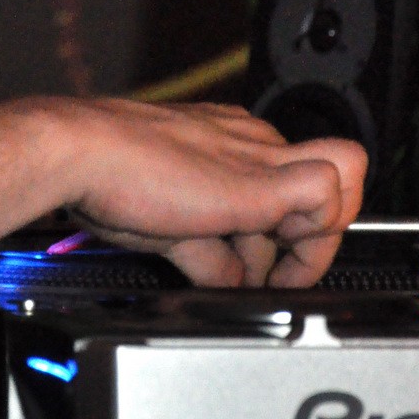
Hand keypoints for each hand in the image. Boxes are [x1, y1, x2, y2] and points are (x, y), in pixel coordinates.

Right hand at [60, 98, 365, 287]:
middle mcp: (252, 144)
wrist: (82, 152)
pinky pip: (327, 197)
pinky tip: (258, 267)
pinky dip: (306, 245)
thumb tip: (225, 275)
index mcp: (231, 141)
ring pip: (337, 192)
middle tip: (279, 275)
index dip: (293, 227)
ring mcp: (260, 161)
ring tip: (252, 277)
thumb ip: (205, 245)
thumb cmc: (107, 176)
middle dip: (310, 240)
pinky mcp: (260, 184)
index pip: (296, 179)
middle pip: (328, 185)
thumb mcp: (168, 219)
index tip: (268, 262)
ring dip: (304, 252)